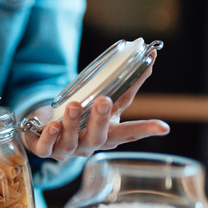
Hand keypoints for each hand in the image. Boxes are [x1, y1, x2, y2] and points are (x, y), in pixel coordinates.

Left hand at [22, 58, 169, 160]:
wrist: (46, 127)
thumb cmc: (82, 116)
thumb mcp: (105, 101)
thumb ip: (127, 85)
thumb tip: (151, 57)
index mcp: (106, 135)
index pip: (128, 133)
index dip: (145, 130)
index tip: (163, 127)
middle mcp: (89, 145)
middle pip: (99, 137)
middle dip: (101, 120)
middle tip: (103, 101)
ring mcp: (67, 150)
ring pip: (71, 141)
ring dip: (73, 123)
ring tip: (74, 106)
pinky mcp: (45, 149)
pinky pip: (46, 148)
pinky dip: (49, 138)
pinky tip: (52, 126)